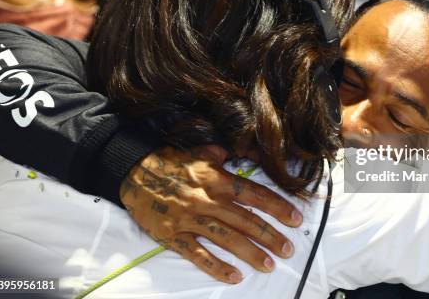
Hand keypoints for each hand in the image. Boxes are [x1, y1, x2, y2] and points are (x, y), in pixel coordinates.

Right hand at [119, 145, 301, 283]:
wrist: (133, 171)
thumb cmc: (170, 161)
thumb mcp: (201, 151)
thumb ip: (223, 155)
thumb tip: (243, 153)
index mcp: (217, 179)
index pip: (254, 193)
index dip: (277, 206)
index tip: (295, 218)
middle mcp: (208, 199)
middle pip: (246, 220)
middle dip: (270, 235)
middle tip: (288, 249)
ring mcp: (191, 218)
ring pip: (227, 238)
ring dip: (250, 252)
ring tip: (269, 264)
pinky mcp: (174, 234)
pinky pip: (198, 254)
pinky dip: (217, 266)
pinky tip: (234, 276)